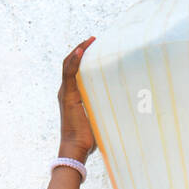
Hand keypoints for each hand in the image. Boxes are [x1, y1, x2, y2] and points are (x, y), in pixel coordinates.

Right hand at [58, 38, 96, 158]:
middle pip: (69, 63)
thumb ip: (104, 110)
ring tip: (89, 41)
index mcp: (71, 95)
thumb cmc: (87, 139)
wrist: (76, 148)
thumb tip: (122, 107)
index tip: (94, 47)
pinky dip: (74, 61)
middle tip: (93, 40)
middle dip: (80, 49)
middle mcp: (65, 91)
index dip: (81, 57)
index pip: (73, 70)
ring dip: (78, 51)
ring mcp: (65, 93)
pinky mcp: (68, 97)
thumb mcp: (98, 119)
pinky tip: (81, 51)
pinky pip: (69, 74)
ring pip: (68, 65)